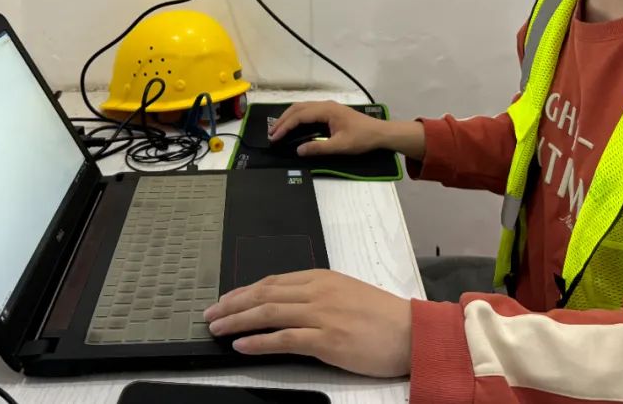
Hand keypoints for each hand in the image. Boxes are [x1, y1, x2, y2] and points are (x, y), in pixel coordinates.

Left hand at [203, 269, 411, 377]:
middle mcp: (318, 291)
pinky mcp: (327, 340)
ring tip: (217, 328)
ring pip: (269, 312)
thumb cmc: (383, 318)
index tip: (225, 300)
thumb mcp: (347, 294)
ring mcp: (321, 314)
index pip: (273, 281)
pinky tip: (242, 344)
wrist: (412, 333)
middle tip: (210, 314)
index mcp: (322, 278)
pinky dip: (259, 341)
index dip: (244, 290)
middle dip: (232, 304)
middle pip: (264, 293)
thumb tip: (285, 306)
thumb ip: (317, 296)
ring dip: (237, 320)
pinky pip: (284, 338)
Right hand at [269, 101, 424, 159]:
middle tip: (271, 134)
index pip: (299, 116)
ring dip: (289, 117)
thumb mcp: (340, 146)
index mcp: (327, 110)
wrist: (380, 133)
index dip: (285, 126)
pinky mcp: (330, 111)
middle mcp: (325, 105)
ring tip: (278, 130)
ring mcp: (328, 107)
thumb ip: (318, 148)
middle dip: (283, 120)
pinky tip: (293, 125)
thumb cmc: (362, 138)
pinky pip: (308, 110)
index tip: (274, 137)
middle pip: (298, 108)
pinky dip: (297, 117)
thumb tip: (299, 150)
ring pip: (302, 108)